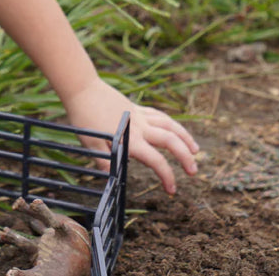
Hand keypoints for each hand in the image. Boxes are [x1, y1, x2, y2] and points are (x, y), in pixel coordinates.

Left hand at [61, 77, 199, 194]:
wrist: (82, 88)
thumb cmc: (83, 117)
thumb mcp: (89, 143)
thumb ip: (103, 160)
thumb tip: (112, 178)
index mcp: (129, 139)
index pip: (156, 160)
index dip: (167, 176)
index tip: (172, 189)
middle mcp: (139, 127)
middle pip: (171, 141)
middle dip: (186, 157)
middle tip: (194, 172)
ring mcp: (139, 115)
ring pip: (170, 125)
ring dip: (185, 137)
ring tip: (196, 150)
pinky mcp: (136, 107)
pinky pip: (159, 115)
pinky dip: (171, 123)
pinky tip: (175, 129)